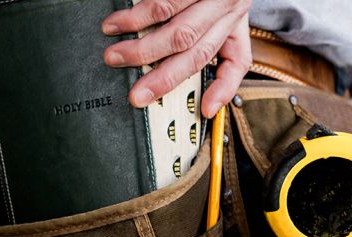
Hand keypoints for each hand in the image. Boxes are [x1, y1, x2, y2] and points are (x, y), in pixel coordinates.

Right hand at [102, 0, 251, 118]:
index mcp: (236, 20)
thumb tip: (210, 104)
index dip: (224, 88)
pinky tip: (119, 20)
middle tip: (136, 93)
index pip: (238, 60)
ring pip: (175, 22)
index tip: (206, 110)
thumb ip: (222, 49)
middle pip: (195, 47)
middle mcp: (227, 5)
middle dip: (162, 76)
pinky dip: (138, 13)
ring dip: (141, 41)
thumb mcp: (228, 11)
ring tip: (113, 50)